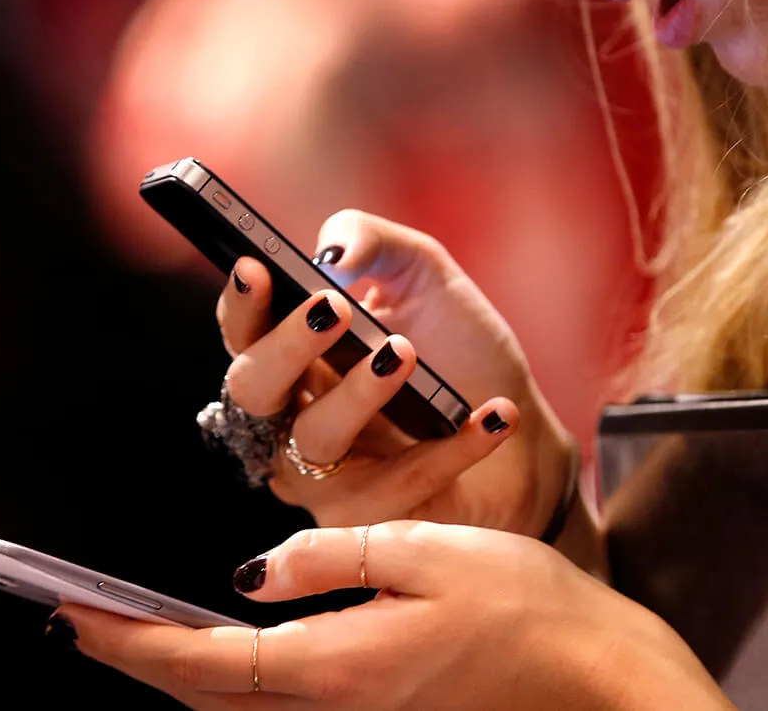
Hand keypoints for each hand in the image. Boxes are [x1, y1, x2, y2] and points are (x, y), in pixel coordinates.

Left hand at [55, 522, 730, 710]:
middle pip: (202, 693)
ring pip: (232, 697)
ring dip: (167, 663)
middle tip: (64, 615)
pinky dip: (217, 666)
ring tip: (116, 622)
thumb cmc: (523, 604)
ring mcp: (353, 708)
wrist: (591, 670)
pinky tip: (207, 637)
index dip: (125, 640)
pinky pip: (270, 690)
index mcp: (335, 665)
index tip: (62, 614)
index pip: (201, 661)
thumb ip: (332, 558)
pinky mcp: (372, 699)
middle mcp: (332, 701)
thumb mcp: (427, 553)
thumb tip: (250, 570)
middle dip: (127, 655)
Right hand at [217, 210, 573, 536]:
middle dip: (287, 345)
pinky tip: (491, 415)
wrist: (526, 437)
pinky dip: (449, 448)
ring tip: (406, 353)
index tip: (256, 267)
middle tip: (334, 309)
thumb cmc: (462, 352)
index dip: (241, 303)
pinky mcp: (368, 526)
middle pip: (253, 388)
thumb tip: (331, 254)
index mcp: (295, 356)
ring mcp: (324, 477)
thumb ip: (372, 242)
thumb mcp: (424, 274)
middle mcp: (292, 418)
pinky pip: (397, 486)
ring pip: (315, 439)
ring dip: (359, 393)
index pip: (244, 331)